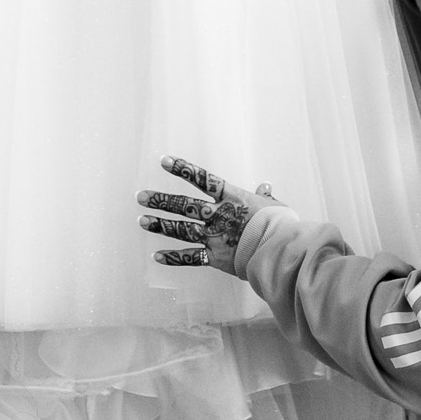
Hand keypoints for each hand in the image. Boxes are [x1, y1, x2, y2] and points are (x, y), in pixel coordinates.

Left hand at [137, 157, 281, 275]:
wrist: (280, 249)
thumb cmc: (280, 225)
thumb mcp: (274, 206)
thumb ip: (265, 197)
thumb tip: (265, 187)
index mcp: (232, 198)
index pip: (203, 178)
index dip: (182, 169)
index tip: (163, 161)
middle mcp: (217, 215)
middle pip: (184, 205)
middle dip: (160, 200)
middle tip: (140, 196)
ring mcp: (214, 236)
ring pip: (181, 229)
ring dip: (160, 225)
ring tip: (142, 221)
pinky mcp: (215, 257)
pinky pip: (190, 258)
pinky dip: (173, 258)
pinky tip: (157, 256)